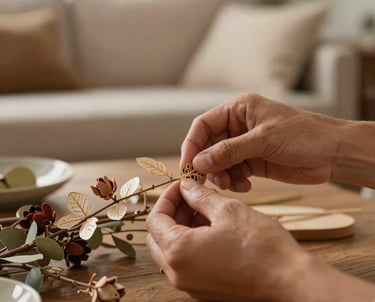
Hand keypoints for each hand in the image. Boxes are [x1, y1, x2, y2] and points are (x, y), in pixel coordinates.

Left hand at [146, 180, 308, 300]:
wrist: (289, 281)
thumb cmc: (261, 245)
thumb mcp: (228, 210)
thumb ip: (200, 196)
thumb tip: (186, 187)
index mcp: (179, 252)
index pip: (155, 219)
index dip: (167, 198)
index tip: (181, 186)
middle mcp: (178, 273)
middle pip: (158, 236)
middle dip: (172, 212)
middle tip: (191, 196)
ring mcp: (190, 285)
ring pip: (172, 249)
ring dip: (181, 227)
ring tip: (205, 210)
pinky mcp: (203, 289)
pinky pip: (186, 262)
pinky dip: (191, 243)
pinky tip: (211, 228)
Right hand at [180, 93, 342, 190]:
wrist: (333, 153)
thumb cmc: (303, 135)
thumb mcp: (263, 140)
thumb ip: (229, 151)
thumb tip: (199, 162)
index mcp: (239, 109)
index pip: (204, 125)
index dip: (192, 145)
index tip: (188, 166)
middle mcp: (239, 126)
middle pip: (209, 146)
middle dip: (208, 164)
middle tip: (209, 181)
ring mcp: (246, 145)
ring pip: (220, 162)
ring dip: (221, 175)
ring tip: (231, 184)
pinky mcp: (254, 162)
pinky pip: (234, 172)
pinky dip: (234, 181)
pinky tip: (245, 186)